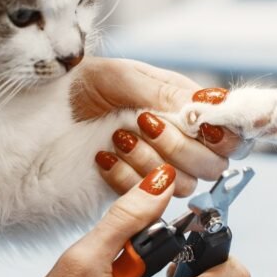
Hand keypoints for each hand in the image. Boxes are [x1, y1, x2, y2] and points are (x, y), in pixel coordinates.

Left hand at [73, 57, 244, 197]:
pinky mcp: (135, 192)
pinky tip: (104, 157)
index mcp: (187, 110)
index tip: (199, 125)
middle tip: (144, 122)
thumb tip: (208, 108)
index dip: (223, 135)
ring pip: (182, 184)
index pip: (230, 133)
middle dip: (179, 146)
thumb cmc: (86, 83)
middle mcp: (180, 142)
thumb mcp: (125, 76)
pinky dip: (125, 177)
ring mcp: (158, 169)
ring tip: (118, 136)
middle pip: (212, 165)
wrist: (46, 109)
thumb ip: (167, 93)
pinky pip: (146, 199)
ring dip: (149, 160)